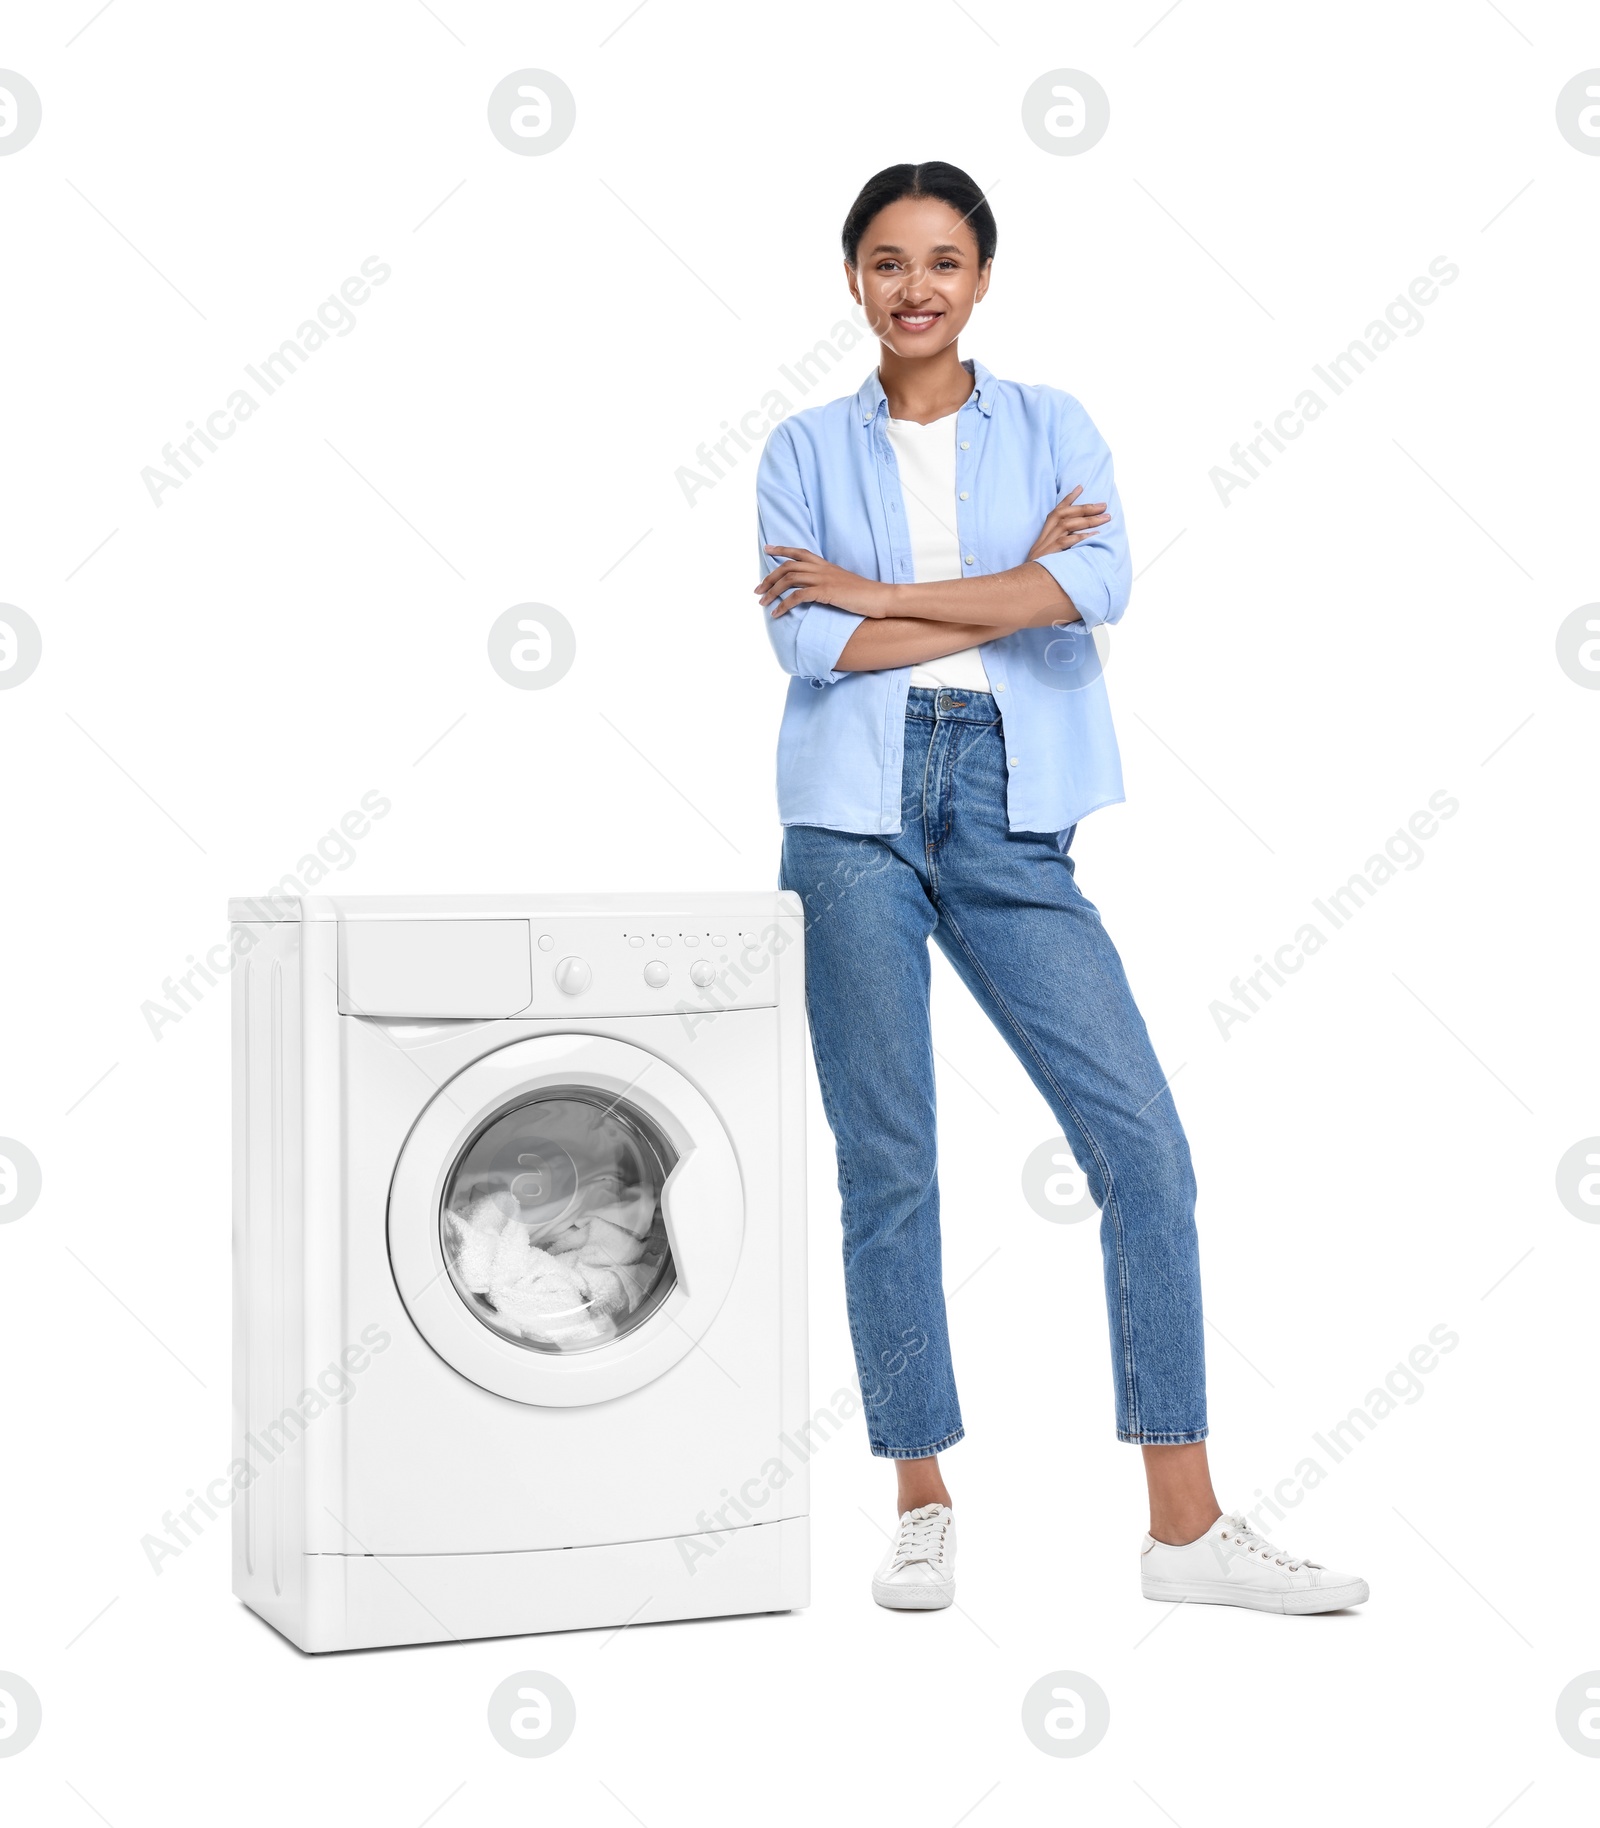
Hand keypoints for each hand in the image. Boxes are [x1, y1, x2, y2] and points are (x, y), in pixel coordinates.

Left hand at [756, 546, 894, 617]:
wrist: (880, 597)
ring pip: (789, 580)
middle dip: (770, 577)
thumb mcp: (843, 584)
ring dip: (772, 591)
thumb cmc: (864, 594)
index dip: (782, 549)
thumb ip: (828, 582)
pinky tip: (777, 614)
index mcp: (826, 565)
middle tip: (757, 589)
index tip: (768, 549)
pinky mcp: (826, 592)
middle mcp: (822, 568)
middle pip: (788, 566)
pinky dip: (784, 605)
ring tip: (762, 602)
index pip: (799, 552)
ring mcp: (824, 579)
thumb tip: (816, 589)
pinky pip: (798, 597)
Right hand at [1027, 486, 1110, 561]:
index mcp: (1045, 532)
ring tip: (1105, 518)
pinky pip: (1066, 542)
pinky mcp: (1049, 553)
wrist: (1027, 582)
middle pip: (1064, 514)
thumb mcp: (1051, 552)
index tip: (1080, 487)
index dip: (1069, 498)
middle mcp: (1045, 534)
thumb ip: (1063, 541)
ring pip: (1067, 525)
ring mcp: (1046, 544)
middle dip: (1086, 508)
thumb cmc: (1042, 568)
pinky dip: (1080, 537)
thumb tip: (1082, 535)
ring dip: (1088, 520)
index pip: (1057, 510)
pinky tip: (1094, 535)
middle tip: (1104, 505)